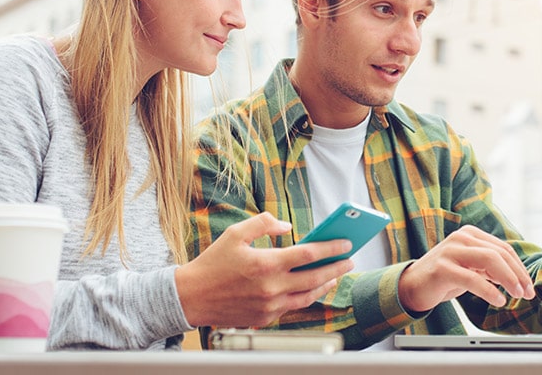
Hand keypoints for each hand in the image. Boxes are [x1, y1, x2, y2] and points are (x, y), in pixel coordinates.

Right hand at [175, 212, 353, 327]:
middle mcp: (271, 287)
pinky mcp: (265, 317)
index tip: (346, 243)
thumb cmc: (213, 262)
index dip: (331, 248)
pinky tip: (312, 288)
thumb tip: (287, 226)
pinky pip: (292, 307)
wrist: (192, 297)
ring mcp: (269, 306)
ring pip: (308, 296)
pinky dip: (306, 296)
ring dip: (326, 285)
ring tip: (336, 275)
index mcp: (266, 264)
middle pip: (315, 277)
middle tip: (349, 260)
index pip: (309, 254)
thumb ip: (263, 224)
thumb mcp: (235, 233)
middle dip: (337, 268)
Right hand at [398, 225, 535, 312]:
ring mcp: (450, 251)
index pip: (503, 248)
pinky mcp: (442, 268)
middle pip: (499, 253)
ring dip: (508, 279)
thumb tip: (519, 278)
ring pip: (489, 260)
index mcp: (470, 234)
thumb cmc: (445, 277)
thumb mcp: (471, 268)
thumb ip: (491, 267)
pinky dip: (489, 291)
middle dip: (517, 274)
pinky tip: (498, 300)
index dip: (519, 268)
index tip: (529, 286)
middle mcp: (460, 238)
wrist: (413, 286)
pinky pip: (472, 279)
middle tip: (527, 293)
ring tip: (516, 295)